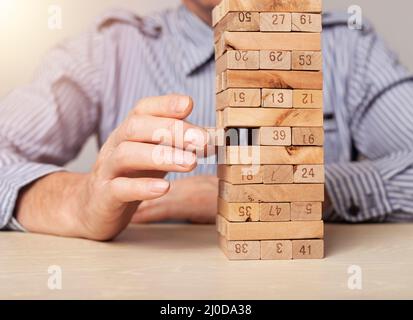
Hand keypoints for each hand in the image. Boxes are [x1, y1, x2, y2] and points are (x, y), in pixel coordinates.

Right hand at [16, 95, 208, 239]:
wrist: (93, 207)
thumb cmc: (131, 177)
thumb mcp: (154, 156)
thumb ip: (178, 144)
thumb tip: (213, 135)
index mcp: (129, 133)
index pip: (143, 110)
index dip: (165, 104)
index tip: (189, 104)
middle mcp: (116, 146)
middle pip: (136, 127)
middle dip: (171, 130)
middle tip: (202, 140)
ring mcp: (107, 171)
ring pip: (127, 154)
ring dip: (162, 156)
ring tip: (191, 163)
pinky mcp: (104, 197)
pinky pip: (119, 189)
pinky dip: (142, 187)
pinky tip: (164, 188)